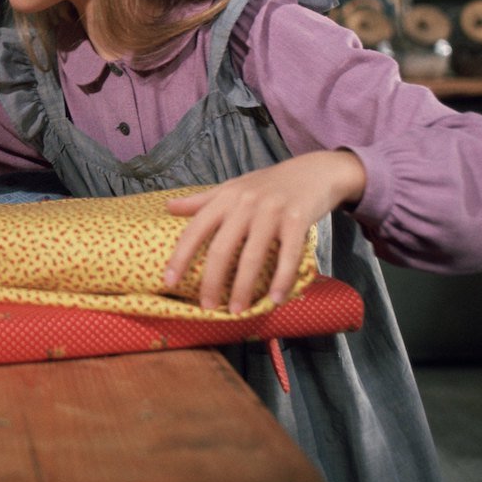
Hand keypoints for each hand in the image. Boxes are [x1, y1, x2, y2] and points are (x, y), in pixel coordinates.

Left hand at [161, 151, 365, 313]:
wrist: (313, 171)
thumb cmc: (267, 184)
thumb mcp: (232, 187)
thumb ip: (202, 200)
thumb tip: (167, 207)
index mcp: (225, 198)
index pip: (195, 230)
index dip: (180, 257)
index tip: (168, 281)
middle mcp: (244, 204)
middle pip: (221, 249)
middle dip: (212, 281)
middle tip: (207, 306)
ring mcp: (271, 212)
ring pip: (252, 257)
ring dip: (244, 288)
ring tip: (237, 310)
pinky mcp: (297, 220)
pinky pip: (288, 256)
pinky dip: (281, 280)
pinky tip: (275, 300)